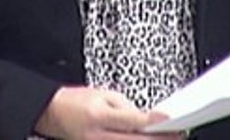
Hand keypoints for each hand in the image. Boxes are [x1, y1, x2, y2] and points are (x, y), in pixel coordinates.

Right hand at [35, 86, 182, 139]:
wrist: (52, 114)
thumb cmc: (75, 101)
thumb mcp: (103, 94)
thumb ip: (127, 107)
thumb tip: (148, 118)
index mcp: (99, 116)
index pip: (133, 121)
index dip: (155, 122)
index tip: (171, 120)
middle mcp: (97, 136)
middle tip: (177, 136)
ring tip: (166, 139)